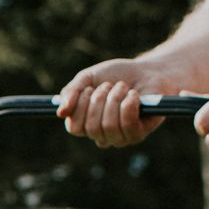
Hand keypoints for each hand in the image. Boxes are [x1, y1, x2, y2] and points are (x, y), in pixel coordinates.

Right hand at [58, 59, 175, 146]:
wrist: (147, 71)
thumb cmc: (117, 75)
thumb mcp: (88, 78)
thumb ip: (71, 92)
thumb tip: (61, 113)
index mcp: (87, 125)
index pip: (74, 127)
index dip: (79, 107)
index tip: (88, 89)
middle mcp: (102, 136)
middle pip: (91, 128)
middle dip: (99, 99)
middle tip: (108, 86)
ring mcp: (120, 138)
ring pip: (109, 126)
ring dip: (115, 99)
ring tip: (123, 87)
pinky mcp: (138, 134)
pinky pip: (127, 123)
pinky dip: (129, 102)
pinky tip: (133, 95)